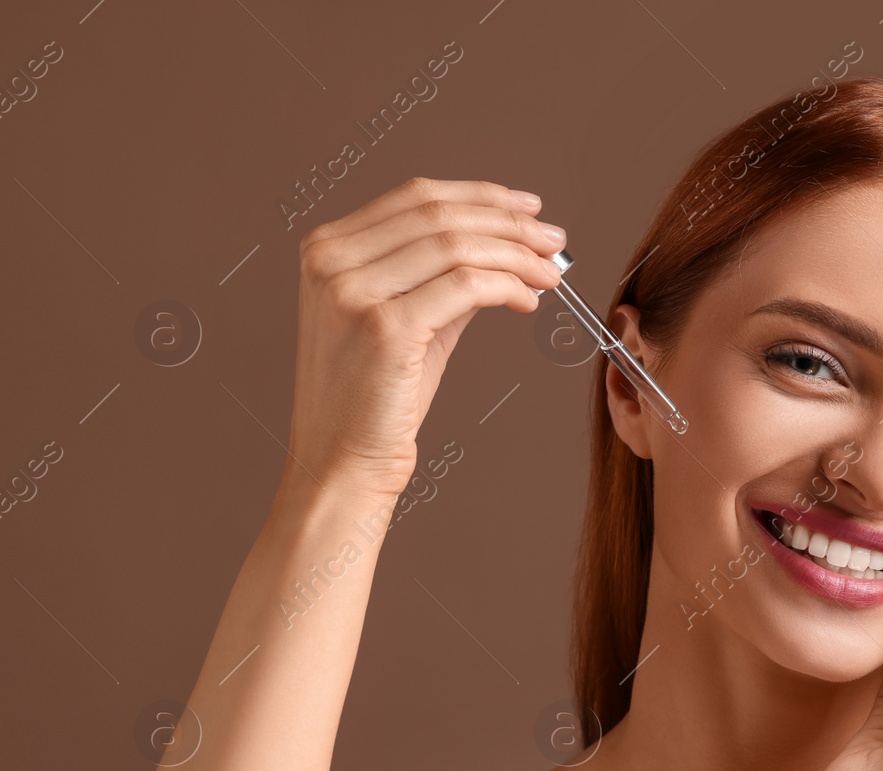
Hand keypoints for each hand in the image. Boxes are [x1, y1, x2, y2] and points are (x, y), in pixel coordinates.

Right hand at [285, 177, 566, 499]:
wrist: (343, 462)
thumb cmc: (375, 399)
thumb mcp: (407, 319)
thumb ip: (442, 276)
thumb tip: (506, 247)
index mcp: (327, 247)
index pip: (416, 197)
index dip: (481, 197)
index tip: (527, 208)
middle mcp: (332, 260)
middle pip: (439, 215)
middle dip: (509, 224)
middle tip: (554, 239)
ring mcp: (353, 291)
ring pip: (456, 247)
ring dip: (517, 255)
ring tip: (552, 272)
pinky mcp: (385, 326)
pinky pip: (466, 287)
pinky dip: (507, 287)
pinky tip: (528, 300)